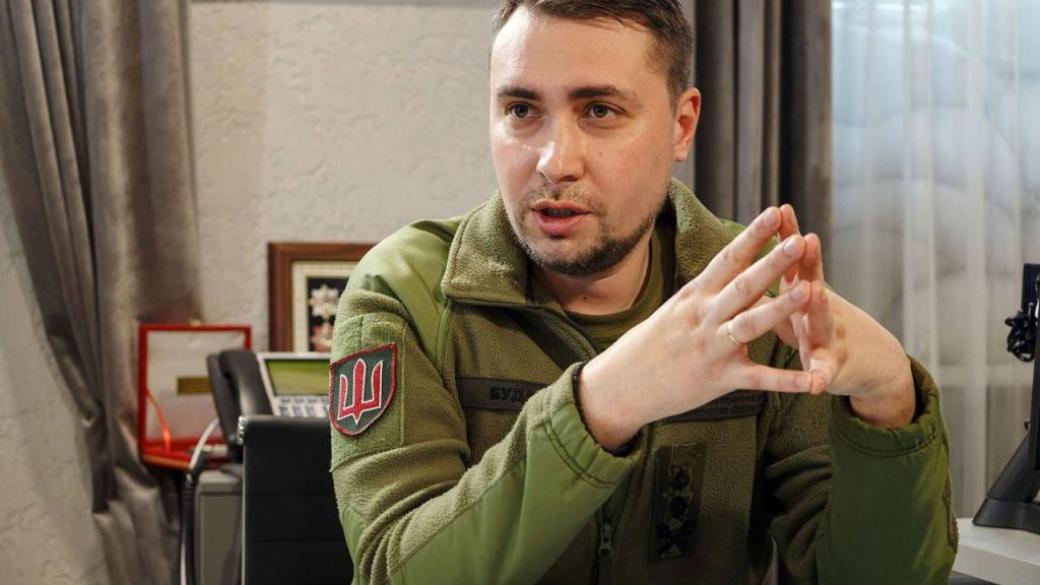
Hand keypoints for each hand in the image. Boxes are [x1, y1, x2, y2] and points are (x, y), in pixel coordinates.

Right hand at [579, 207, 813, 448]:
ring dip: (781, 308)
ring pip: (751, 324)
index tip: (776, 212)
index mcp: (694, 296)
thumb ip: (707, 292)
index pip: (728, 259)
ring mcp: (712, 347)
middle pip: (743, 285)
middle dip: (773, 262)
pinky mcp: (719, 379)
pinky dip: (786, 382)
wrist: (621, 385)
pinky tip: (813, 383)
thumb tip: (732, 265)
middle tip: (800, 240)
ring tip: (810, 291)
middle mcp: (703, 317)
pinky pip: (757, 379)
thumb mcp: (675, 309)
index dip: (753, 235)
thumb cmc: (650, 345)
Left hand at [773, 205, 914, 427]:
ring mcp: (828, 337)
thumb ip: (780, 276)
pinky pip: (823, 373)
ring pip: (821, 321)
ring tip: (816, 292)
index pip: (795, 260)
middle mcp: (818, 309)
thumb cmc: (818, 324)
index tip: (780, 209)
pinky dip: (818, 376)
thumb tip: (750, 249)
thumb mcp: (798, 299)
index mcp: (801, 293)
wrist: (869, 362)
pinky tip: (814, 383)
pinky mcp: (831, 369)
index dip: (787, 236)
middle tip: (805, 239)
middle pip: (813, 281)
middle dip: (808, 261)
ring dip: (819, 307)